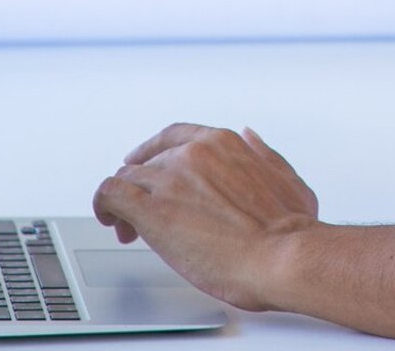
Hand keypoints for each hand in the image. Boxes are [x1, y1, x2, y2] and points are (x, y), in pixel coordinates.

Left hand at [93, 124, 317, 311]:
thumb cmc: (290, 229)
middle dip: (144, 187)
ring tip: (129, 228)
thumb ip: (264, 154)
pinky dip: (104, 203)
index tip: (146, 165)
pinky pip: (111, 194)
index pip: (174, 137)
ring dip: (125, 202)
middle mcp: (193, 155)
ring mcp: (171, 180)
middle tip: (144, 214)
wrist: (282, 257)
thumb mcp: (287, 178)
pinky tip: (110, 219)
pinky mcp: (151, 211)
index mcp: (224, 144)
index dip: (155, 152)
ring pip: (128, 178)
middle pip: (149, 162)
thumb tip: (250, 136)